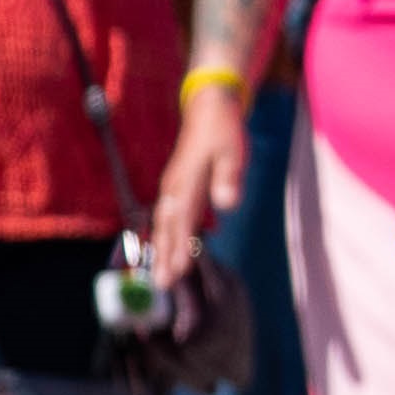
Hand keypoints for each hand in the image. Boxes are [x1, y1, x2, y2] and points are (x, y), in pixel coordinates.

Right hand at [149, 84, 247, 293]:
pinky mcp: (176, 186)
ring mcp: (172, 187)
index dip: (182, 247)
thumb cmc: (224, 131)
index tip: (180, 271)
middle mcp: (174, 187)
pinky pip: (168, 217)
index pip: (184, 221)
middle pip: (168, 228)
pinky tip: (168, 251)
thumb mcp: (233, 151)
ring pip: (164, 225)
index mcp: (187, 181)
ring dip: (162, 250)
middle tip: (163, 285)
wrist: (209, 108)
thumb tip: (227, 205)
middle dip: (165, 257)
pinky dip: (166, 236)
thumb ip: (230, 178)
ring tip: (161, 276)